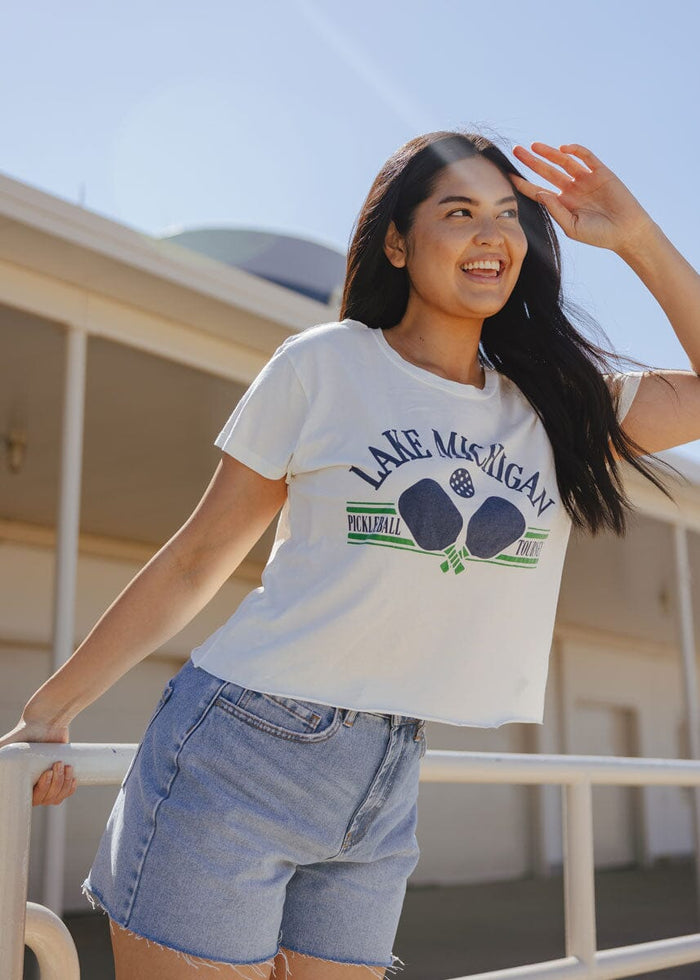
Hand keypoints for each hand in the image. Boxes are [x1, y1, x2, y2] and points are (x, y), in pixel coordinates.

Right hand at [0, 719, 76, 805]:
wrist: (44, 723)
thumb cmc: (23, 734)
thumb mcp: (4, 746)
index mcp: (19, 785)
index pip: (31, 800)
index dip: (41, 792)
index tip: (47, 774)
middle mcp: (32, 787)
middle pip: (46, 798)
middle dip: (55, 783)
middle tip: (57, 765)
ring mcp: (47, 784)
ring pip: (57, 796)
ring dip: (64, 784)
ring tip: (66, 766)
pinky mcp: (59, 778)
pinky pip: (65, 792)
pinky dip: (70, 788)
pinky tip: (72, 779)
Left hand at [510, 142, 654, 253]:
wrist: (626, 232)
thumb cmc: (598, 235)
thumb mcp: (571, 226)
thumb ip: (555, 210)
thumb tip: (540, 192)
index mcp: (562, 203)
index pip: (538, 190)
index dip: (523, 183)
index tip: (508, 176)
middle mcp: (571, 189)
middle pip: (546, 171)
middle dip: (531, 161)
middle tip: (516, 150)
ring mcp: (585, 179)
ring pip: (564, 162)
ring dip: (549, 153)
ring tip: (534, 146)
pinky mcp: (601, 172)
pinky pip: (586, 158)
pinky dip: (576, 151)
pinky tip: (563, 149)